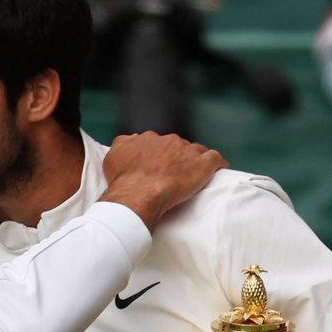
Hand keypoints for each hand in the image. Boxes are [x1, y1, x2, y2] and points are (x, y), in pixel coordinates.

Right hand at [98, 132, 225, 230]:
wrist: (140, 192)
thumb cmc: (124, 180)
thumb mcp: (112, 157)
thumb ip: (121, 145)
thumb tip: (128, 141)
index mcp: (148, 139)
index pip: (155, 141)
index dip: (156, 152)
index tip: (156, 164)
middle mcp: (168, 141)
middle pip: (176, 145)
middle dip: (176, 156)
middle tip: (173, 172)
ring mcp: (187, 151)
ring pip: (196, 150)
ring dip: (195, 159)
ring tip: (195, 172)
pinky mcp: (203, 165)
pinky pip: (215, 159)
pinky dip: (218, 163)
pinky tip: (220, 168)